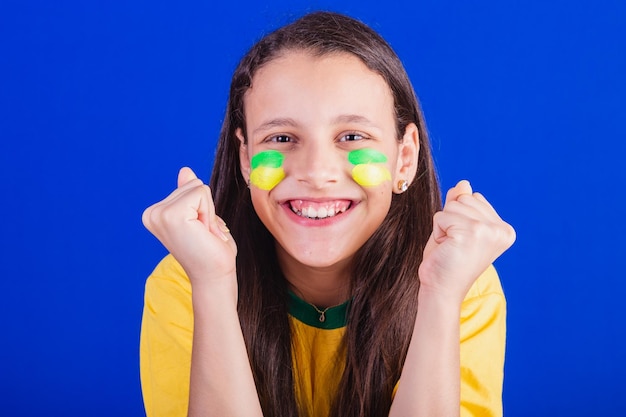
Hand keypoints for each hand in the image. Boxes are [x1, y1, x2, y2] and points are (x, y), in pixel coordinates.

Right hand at [142, 167, 236, 287]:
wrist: (215, 275)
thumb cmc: (211, 251)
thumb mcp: (200, 217)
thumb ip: (189, 195)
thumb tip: (185, 170)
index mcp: (155, 214)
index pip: (188, 186)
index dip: (202, 208)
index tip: (199, 231)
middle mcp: (152, 213)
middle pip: (192, 183)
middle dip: (206, 208)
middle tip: (203, 234)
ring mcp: (160, 214)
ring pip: (198, 187)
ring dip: (208, 212)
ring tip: (203, 234)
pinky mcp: (172, 215)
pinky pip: (201, 193)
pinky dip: (209, 213)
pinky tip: (204, 233)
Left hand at [418, 180, 515, 302]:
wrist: (441, 289)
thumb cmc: (447, 261)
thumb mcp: (455, 227)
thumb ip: (461, 205)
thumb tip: (464, 183)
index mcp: (504, 229)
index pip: (474, 198)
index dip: (459, 218)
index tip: (463, 242)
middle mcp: (501, 229)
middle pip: (464, 198)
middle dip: (451, 219)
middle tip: (454, 246)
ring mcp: (488, 230)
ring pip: (452, 206)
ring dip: (443, 226)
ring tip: (450, 247)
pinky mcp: (471, 232)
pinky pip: (441, 216)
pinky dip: (437, 231)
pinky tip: (446, 249)